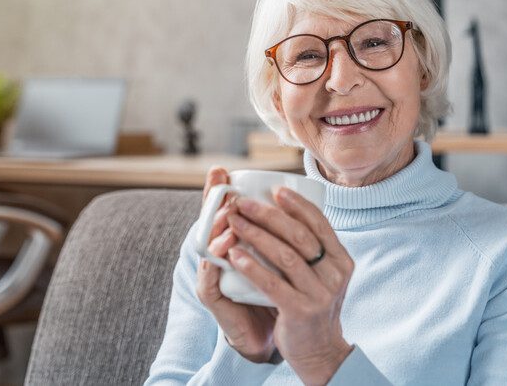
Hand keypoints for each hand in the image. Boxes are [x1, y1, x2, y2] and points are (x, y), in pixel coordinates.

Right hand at [195, 167, 276, 361]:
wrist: (270, 336)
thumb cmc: (277, 292)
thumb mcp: (281, 259)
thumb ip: (282, 235)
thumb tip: (298, 202)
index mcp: (231, 243)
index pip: (220, 212)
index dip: (216, 191)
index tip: (220, 170)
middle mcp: (217, 257)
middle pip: (208, 223)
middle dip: (214, 201)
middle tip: (224, 185)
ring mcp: (212, 275)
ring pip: (208, 245)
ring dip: (217, 226)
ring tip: (230, 213)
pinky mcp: (212, 297)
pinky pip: (212, 275)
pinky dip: (220, 259)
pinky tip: (230, 247)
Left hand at [226, 187, 354, 384]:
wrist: (319, 351)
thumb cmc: (312, 303)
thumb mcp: (323, 274)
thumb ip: (313, 249)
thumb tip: (285, 210)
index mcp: (341, 260)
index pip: (319, 223)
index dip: (297, 204)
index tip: (275, 190)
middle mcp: (335, 274)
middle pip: (299, 235)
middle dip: (268, 215)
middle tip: (242, 203)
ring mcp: (319, 293)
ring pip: (285, 255)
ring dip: (255, 235)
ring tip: (234, 222)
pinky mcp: (300, 311)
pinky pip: (272, 283)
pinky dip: (252, 266)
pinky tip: (234, 254)